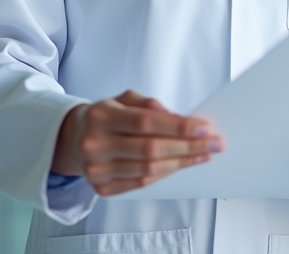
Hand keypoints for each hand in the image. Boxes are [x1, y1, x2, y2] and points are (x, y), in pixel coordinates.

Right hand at [52, 90, 224, 195]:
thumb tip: (179, 118)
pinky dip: (165, 174)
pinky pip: (141, 183)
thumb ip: (150, 105)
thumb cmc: (105, 116)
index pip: (146, 123)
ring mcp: (96, 170)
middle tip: (215, 143)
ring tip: (204, 154)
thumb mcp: (123, 99)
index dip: (179, 127)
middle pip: (150, 149)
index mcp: (101, 117)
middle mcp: (95, 145)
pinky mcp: (101, 189)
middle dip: (188, 147)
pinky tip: (182, 165)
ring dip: (182, 163)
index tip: (205, 128)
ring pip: (148, 169)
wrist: (73, 139)